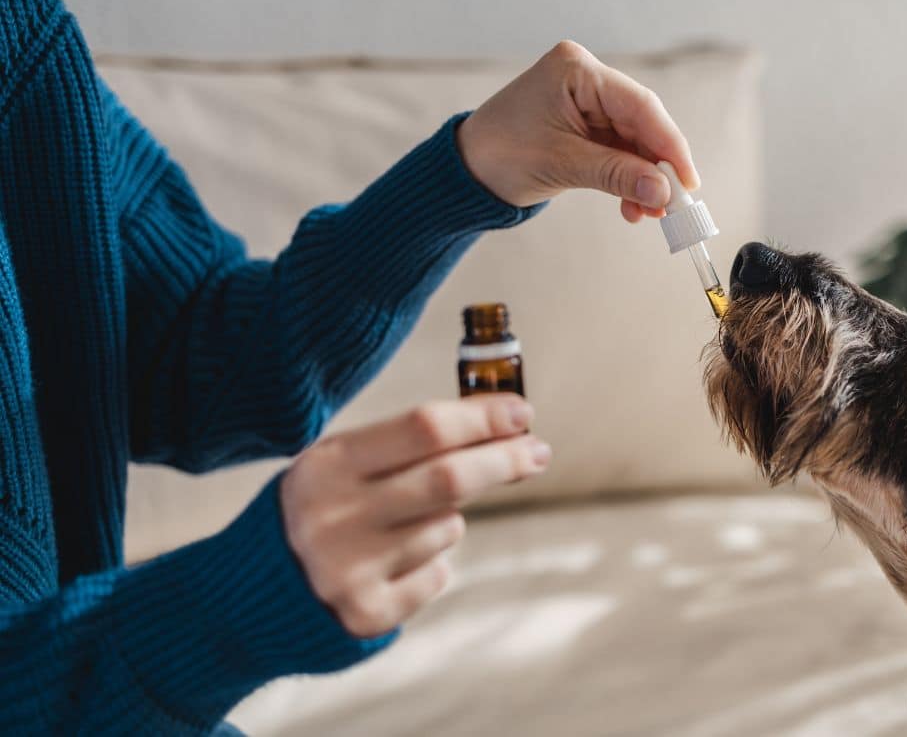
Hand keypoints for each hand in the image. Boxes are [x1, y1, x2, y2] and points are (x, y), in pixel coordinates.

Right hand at [280, 395, 549, 636]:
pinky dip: (431, 561)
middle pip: (449, 478)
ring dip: (447, 517)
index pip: (423, 428)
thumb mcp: (337, 465)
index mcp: (326, 465)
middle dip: (504, 460)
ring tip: (402, 524)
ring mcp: (349, 570)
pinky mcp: (366, 614)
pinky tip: (390, 563)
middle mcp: (334, 517)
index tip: (523, 413)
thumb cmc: (317, 509)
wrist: (247, 596)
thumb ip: (405, 445)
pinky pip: (437, 573)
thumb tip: (502, 424)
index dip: (482, 418)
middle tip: (537, 452)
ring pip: (447, 526)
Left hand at [457, 40, 699, 222]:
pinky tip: (634, 206)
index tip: (688, 181)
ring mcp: (587, 102)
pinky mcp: (585, 126)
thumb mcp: (563, 165)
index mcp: (576, 71)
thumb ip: (617, 175)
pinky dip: (629, 179)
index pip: (639, 105)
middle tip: (675, 204)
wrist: (467, 171)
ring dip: (645, 179)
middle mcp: (585, 79)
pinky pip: (619, 152)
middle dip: (658, 167)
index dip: (669, 145)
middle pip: (642, 123)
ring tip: (651, 212)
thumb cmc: (499, 155)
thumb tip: (664, 191)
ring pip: (634, 141)